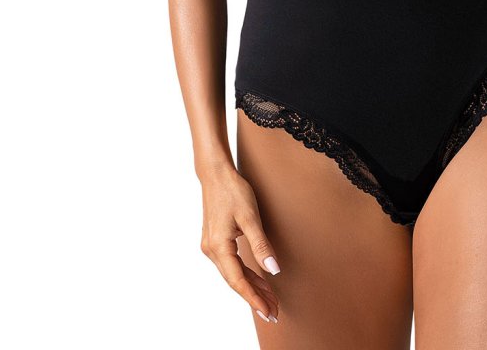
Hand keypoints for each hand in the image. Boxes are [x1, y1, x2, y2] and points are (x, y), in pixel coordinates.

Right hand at [199, 166, 281, 324]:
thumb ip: (261, 245)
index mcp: (219, 246)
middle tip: (274, 311)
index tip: (268, 312)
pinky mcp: (216, 241)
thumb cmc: (233, 191)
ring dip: (251, 286)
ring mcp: (212, 246)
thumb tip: (273, 270)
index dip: (254, 298)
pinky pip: (231, 264)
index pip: (238, 281)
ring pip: (234, 274)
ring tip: (271, 299)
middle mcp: (212, 250)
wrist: (216, 174)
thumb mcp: (251, 217)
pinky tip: (258, 280)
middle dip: (255, 297)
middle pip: (235, 281)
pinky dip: (246, 273)